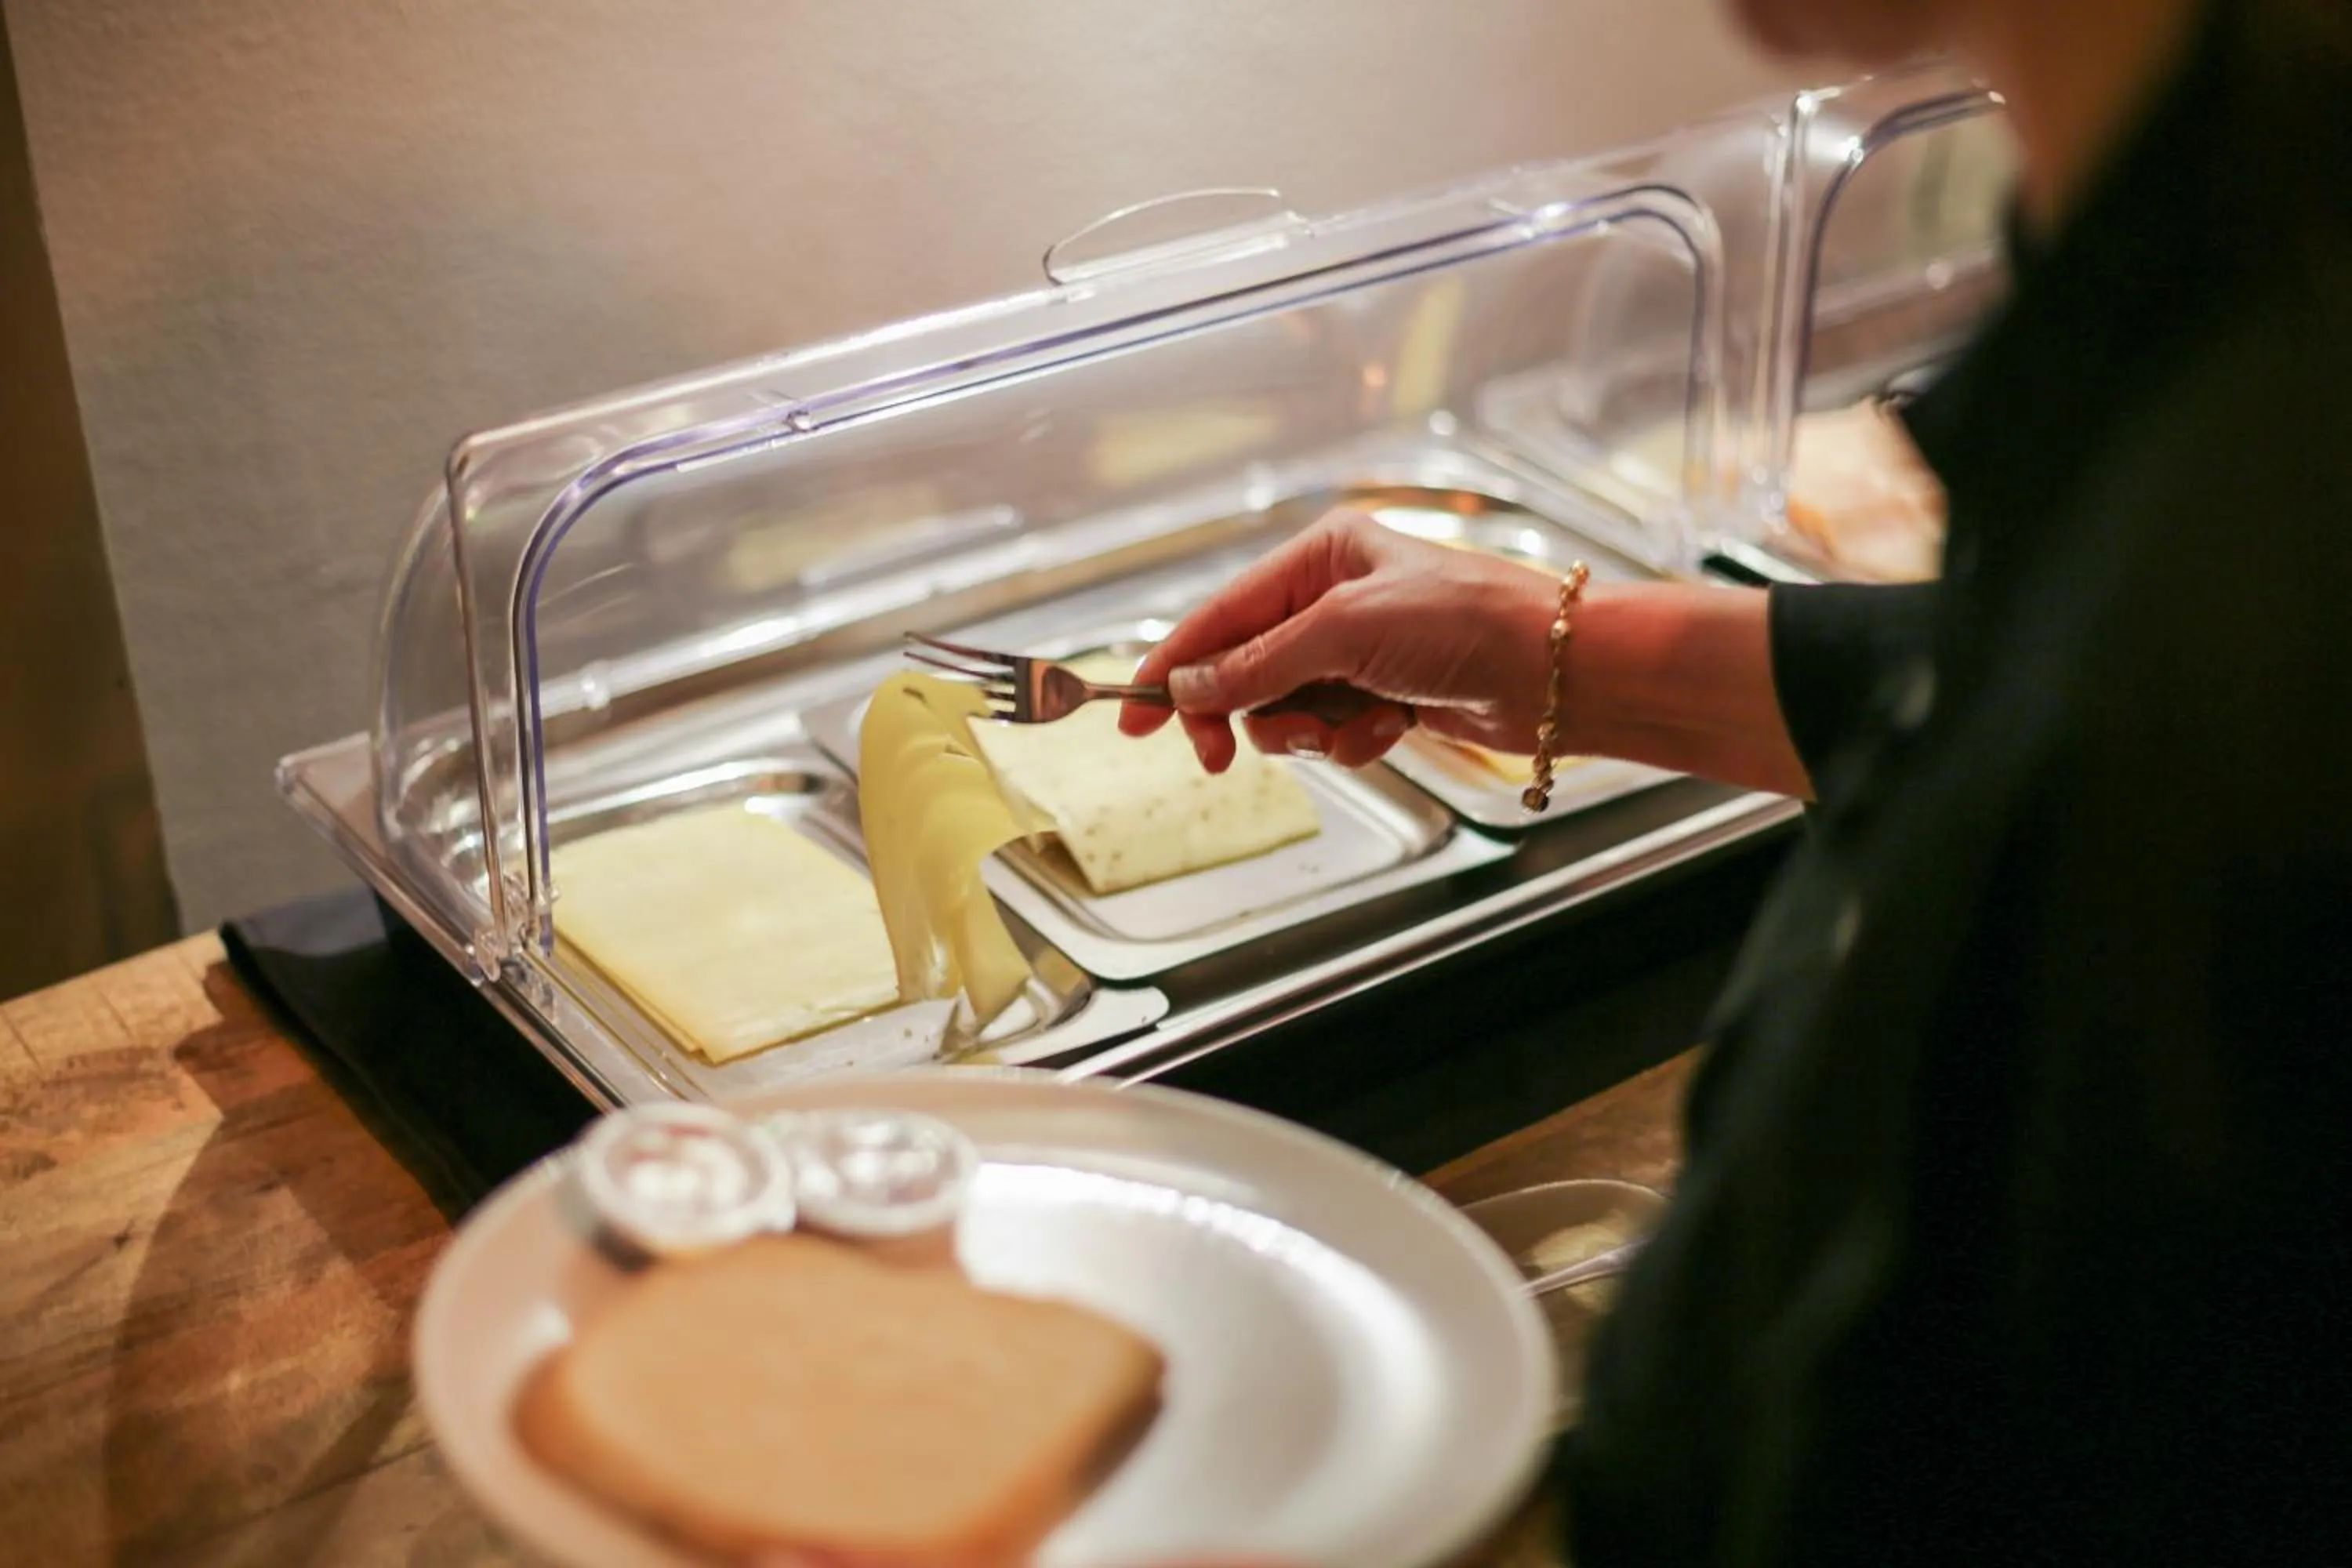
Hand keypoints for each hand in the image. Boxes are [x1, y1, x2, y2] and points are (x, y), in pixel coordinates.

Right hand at [1121, 509, 1558, 771]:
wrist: (1554, 671)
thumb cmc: (1464, 624)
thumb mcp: (1344, 632)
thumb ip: (1259, 663)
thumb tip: (1191, 687)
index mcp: (1319, 558)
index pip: (1220, 615)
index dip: (1173, 665)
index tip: (1134, 713)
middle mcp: (1333, 599)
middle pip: (1244, 668)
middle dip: (1242, 711)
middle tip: (1217, 759)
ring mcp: (1360, 650)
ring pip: (1284, 708)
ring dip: (1305, 729)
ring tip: (1348, 726)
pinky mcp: (1387, 694)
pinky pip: (1332, 730)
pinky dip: (1351, 739)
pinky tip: (1389, 730)